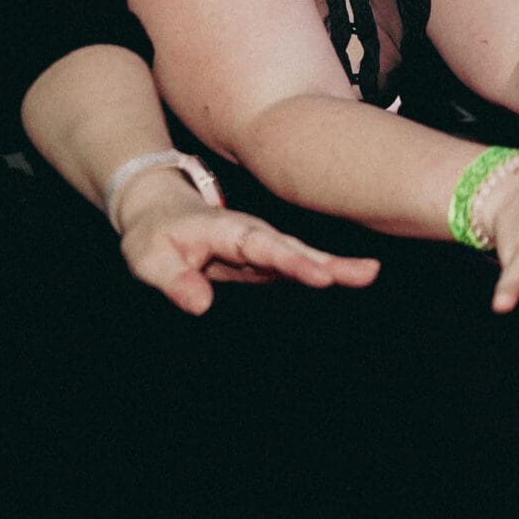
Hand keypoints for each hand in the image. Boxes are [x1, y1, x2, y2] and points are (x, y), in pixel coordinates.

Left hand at [116, 177, 380, 316]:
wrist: (161, 213)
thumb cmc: (154, 234)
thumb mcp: (148, 258)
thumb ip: (174, 279)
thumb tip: (201, 306)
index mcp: (228, 231)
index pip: (265, 249)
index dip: (293, 263)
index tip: (321, 277)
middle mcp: (253, 236)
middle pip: (296, 249)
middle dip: (331, 261)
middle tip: (368, 272)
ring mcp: (262, 248)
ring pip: (303, 256)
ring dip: (336, 265)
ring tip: (369, 273)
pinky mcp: (265, 261)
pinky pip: (298, 265)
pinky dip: (325, 270)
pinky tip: (352, 275)